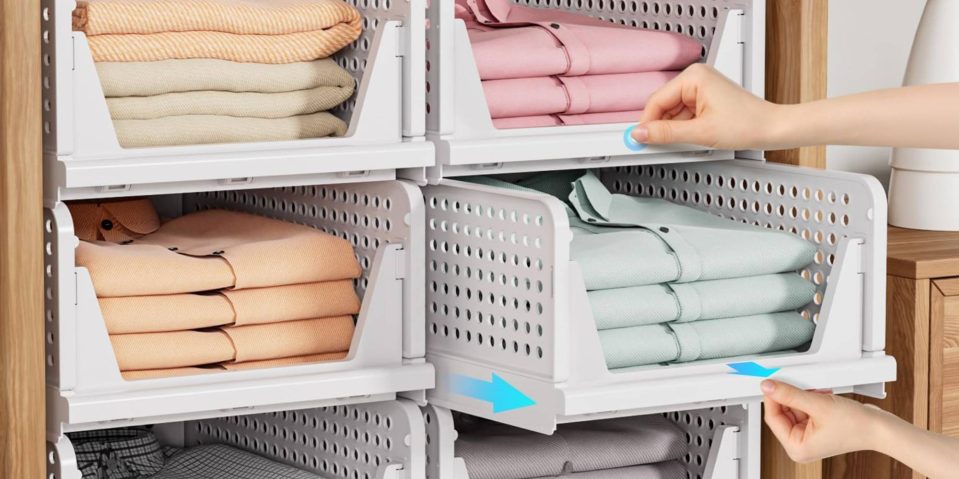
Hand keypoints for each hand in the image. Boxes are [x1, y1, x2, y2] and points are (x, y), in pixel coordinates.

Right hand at [631, 63, 787, 149]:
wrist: (772, 128)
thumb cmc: (748, 123)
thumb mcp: (700, 132)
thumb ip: (666, 133)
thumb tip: (640, 133)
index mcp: (694, 77)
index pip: (656, 101)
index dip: (647, 123)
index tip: (638, 140)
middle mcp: (696, 79)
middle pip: (663, 107)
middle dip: (662, 128)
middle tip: (658, 147)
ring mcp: (701, 89)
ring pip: (673, 114)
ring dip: (674, 131)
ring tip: (686, 145)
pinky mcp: (705, 100)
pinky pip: (684, 116)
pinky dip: (683, 130)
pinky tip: (691, 141)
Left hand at [762, 379, 889, 462]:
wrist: (879, 427)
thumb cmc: (856, 425)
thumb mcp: (817, 404)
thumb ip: (789, 394)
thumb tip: (768, 387)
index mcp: (796, 447)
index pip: (772, 417)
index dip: (771, 397)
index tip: (770, 382)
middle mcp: (800, 444)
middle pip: (782, 412)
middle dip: (791, 395)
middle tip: (795, 381)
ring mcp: (808, 436)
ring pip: (794, 407)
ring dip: (803, 395)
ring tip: (816, 391)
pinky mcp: (816, 428)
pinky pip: (804, 408)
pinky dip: (810, 398)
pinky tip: (820, 394)